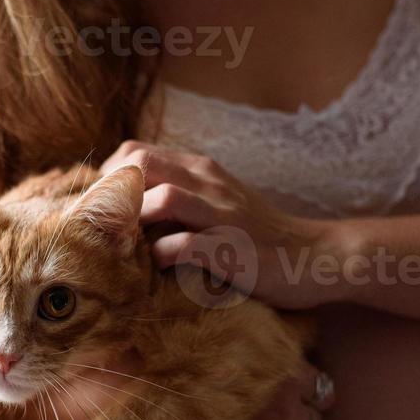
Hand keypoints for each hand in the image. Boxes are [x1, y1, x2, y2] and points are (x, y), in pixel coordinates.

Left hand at [102, 140, 342, 307]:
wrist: (315, 255)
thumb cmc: (258, 236)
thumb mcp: (218, 202)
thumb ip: (180, 195)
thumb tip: (129, 205)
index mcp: (201, 169)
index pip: (136, 152)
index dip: (110, 177)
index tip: (104, 209)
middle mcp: (209, 184)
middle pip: (142, 164)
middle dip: (115, 195)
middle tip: (108, 228)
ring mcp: (222, 215)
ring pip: (164, 199)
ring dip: (138, 222)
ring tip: (129, 247)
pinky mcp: (232, 249)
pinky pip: (186, 246)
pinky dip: (164, 255)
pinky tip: (159, 268)